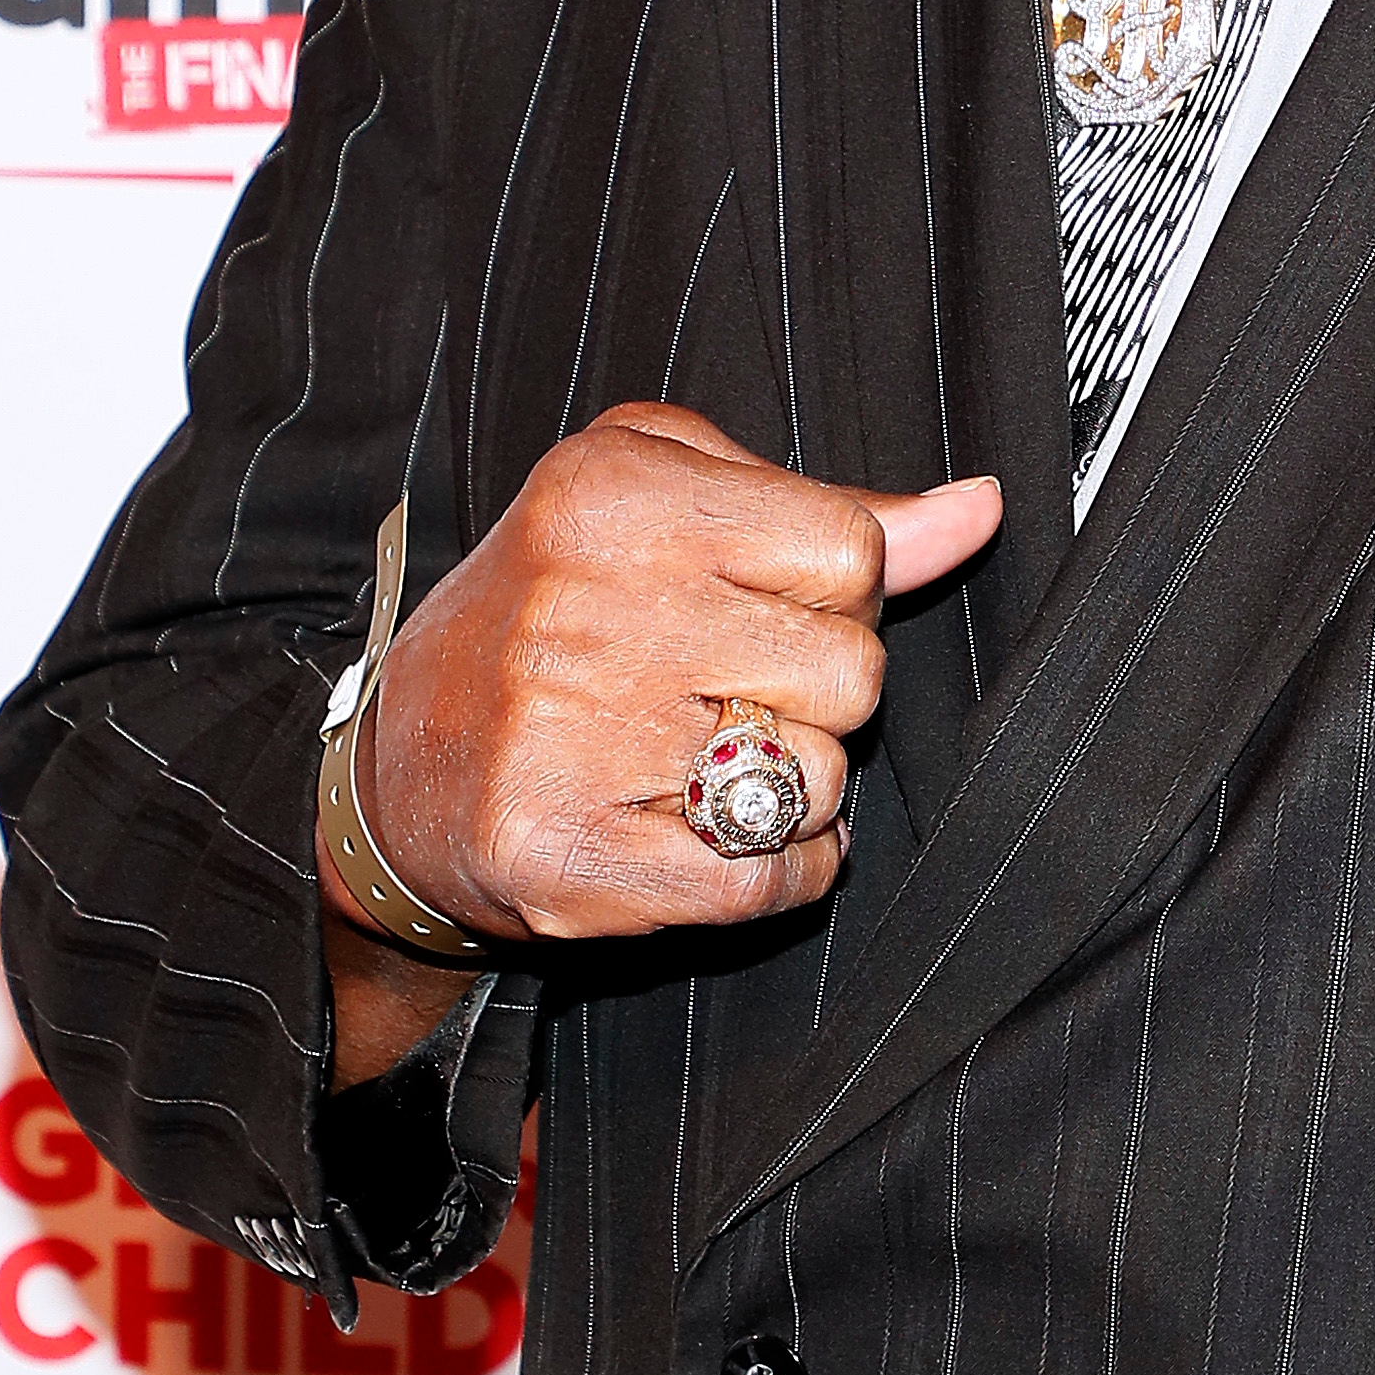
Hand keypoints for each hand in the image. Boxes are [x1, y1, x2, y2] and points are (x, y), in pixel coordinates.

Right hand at [325, 406, 1000, 1071]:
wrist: (401, 774)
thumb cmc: (556, 615)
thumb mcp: (669, 504)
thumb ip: (829, 506)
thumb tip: (974, 512)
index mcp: (614, 496)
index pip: (849, 553)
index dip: (833, 595)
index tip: (764, 609)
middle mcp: (590, 609)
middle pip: (851, 671)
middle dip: (814, 692)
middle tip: (724, 690)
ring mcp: (574, 743)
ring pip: (820, 779)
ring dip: (789, 785)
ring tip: (699, 758)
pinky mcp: (572, 862)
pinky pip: (773, 878)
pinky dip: (776, 870)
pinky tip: (710, 834)